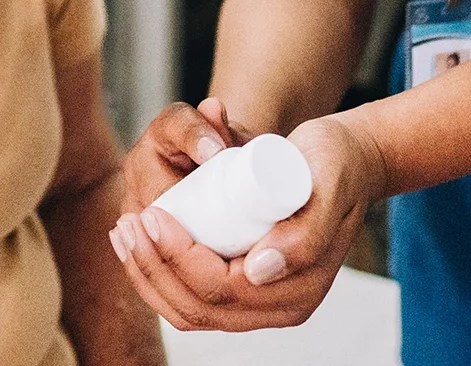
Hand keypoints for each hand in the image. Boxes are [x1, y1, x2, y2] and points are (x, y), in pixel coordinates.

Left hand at [106, 112, 386, 331]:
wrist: (347, 159)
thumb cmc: (335, 161)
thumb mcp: (328, 181)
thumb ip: (306, 231)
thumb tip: (257, 272)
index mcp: (300, 290)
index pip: (220, 291)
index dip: (178, 259)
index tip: (152, 215)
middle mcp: (281, 307)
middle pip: (198, 308)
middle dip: (153, 269)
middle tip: (128, 222)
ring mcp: (263, 303)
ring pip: (189, 311)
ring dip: (149, 277)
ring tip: (123, 233)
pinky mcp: (246, 289)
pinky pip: (194, 301)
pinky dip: (160, 280)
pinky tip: (137, 247)